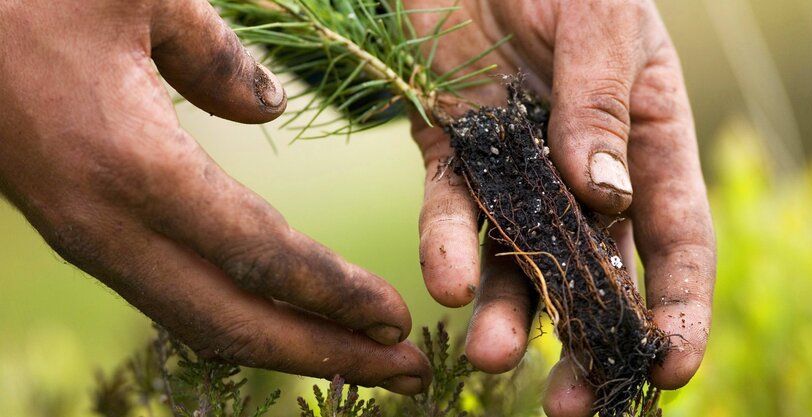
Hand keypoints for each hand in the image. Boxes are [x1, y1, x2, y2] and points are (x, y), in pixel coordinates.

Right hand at [0, 0, 428, 393]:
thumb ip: (218, 56)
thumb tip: (268, 108)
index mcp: (133, 169)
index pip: (261, 256)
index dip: (335, 294)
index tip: (397, 320)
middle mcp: (109, 229)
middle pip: (236, 323)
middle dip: (328, 353)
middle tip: (409, 375)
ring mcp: (90, 243)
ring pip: (202, 323)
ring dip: (289, 348)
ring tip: (363, 361)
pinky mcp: (85, 237)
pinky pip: (174, 299)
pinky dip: (241, 322)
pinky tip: (285, 321)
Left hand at [407, 0, 715, 413]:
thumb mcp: (600, 22)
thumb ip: (603, 106)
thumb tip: (607, 196)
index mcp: (647, 141)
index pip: (674, 237)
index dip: (675, 305)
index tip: (667, 366)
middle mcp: (583, 170)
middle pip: (593, 271)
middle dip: (584, 339)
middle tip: (572, 404)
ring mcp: (515, 169)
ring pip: (516, 257)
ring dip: (507, 311)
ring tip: (493, 355)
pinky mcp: (452, 153)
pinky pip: (451, 209)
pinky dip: (449, 245)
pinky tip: (448, 282)